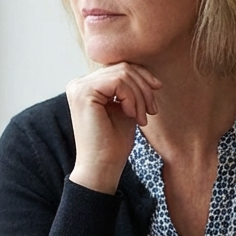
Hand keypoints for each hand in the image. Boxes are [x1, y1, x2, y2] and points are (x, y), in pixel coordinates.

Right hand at [65, 63, 161, 193]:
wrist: (103, 167)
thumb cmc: (114, 143)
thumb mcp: (126, 108)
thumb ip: (129, 89)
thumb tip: (143, 72)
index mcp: (87, 86)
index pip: (119, 68)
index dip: (142, 77)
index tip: (157, 91)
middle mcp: (79, 83)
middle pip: (123, 68)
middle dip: (144, 88)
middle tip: (151, 111)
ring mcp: (79, 87)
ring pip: (123, 73)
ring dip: (140, 96)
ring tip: (142, 117)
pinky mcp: (83, 93)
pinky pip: (118, 82)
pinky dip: (132, 98)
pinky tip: (133, 115)